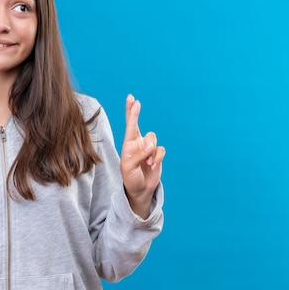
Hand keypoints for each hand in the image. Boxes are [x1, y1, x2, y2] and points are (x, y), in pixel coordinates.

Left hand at [120, 94, 165, 218]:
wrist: (140, 189)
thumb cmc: (130, 177)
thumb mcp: (129, 167)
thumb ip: (138, 154)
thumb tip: (150, 145)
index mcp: (127, 144)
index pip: (129, 126)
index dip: (131, 113)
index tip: (133, 100)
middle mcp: (137, 143)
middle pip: (138, 125)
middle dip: (135, 112)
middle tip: (135, 100)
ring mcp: (147, 148)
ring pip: (153, 139)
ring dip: (150, 151)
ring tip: (146, 162)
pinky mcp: (157, 154)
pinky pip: (161, 150)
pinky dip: (157, 158)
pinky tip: (152, 165)